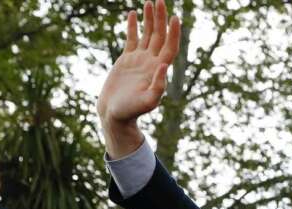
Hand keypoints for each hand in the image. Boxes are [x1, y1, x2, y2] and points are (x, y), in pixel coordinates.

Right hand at [97, 0, 180, 155]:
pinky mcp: (127, 60)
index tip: (175, 17)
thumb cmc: (132, 111)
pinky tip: (133, 13)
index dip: (173, 33)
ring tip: (151, 2)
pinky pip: (132, 39)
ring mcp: (139, 60)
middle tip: (161, 1)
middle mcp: (151, 62)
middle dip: (161, 19)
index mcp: (159, 70)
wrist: (115, 114)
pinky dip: (133, 26)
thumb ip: (158, 85)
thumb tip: (164, 65)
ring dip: (150, 19)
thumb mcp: (148, 101)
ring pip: (147, 35)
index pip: (170, 47)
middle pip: (159, 36)